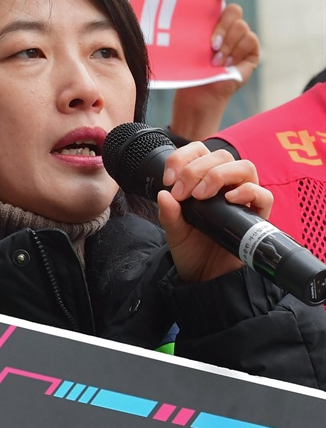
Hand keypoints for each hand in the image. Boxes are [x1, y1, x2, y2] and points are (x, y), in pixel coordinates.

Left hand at [156, 141, 272, 282]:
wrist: (203, 276)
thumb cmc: (190, 248)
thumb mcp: (173, 230)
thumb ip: (168, 213)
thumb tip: (163, 194)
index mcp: (203, 181)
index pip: (199, 152)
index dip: (183, 157)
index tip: (168, 179)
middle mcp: (225, 185)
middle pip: (222, 157)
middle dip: (197, 169)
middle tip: (183, 192)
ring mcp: (243, 199)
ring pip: (245, 168)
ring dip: (220, 175)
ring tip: (201, 194)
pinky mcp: (257, 216)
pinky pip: (264, 195)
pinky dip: (248, 192)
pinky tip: (229, 200)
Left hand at [167, 0, 258, 140]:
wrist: (196, 94)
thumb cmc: (186, 70)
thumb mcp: (182, 47)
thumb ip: (182, 30)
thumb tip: (157, 14)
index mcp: (211, 21)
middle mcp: (228, 26)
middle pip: (234, 10)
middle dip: (222, 26)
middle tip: (210, 44)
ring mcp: (242, 37)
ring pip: (241, 27)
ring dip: (227, 45)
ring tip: (214, 61)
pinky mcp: (251, 51)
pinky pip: (249, 41)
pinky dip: (236, 52)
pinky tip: (224, 63)